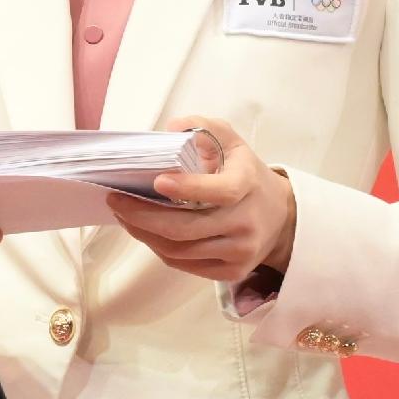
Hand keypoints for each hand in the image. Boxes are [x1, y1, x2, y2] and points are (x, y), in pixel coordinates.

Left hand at [116, 116, 296, 287]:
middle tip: (116, 201)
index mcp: (248, 183)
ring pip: (181, 250)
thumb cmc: (245, 174)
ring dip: (144, 234)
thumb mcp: (232, 142)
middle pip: (187, 228)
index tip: (156, 182)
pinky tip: (145, 232)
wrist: (281, 217)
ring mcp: (240, 250)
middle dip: (143, 217)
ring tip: (124, 215)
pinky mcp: (232, 271)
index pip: (221, 191)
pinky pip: (186, 264)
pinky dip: (159, 249)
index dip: (188, 188)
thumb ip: (204, 128)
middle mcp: (247, 221)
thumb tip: (173, 129)